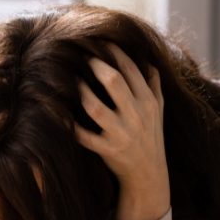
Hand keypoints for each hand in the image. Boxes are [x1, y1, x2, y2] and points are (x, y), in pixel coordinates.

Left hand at [75, 44, 169, 219]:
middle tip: (81, 57)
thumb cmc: (151, 139)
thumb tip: (148, 60)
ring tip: (70, 80)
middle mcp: (136, 116)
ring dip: (79, 90)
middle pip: (112, 81)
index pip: (130, 68)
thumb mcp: (159, 112)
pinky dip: (70, 124)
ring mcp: (120, 134)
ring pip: (94, 106)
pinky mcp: (107, 151)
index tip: (99, 42)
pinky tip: (60, 112)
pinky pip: (83, 135)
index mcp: (149, 102)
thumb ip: (154, 85)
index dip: (113, 51)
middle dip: (94, 65)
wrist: (149, 176)